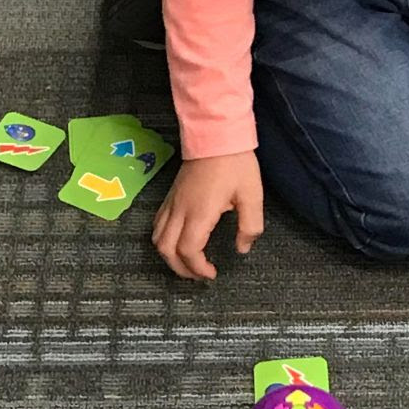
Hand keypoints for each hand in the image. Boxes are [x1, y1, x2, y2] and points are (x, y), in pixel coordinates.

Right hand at [152, 150, 263, 280]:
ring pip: (157, 238)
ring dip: (169, 256)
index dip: (197, 269)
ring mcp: (172, 202)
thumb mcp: (252, 194)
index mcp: (199, 213)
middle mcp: (180, 210)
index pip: (188, 251)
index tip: (212, 274)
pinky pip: (158, 224)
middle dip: (180, 269)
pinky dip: (164, 240)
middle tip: (199, 275)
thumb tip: (243, 248)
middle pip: (166, 250)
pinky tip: (179, 240)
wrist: (216, 134)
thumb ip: (250, 225)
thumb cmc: (235, 163)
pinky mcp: (171, 195)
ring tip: (189, 262)